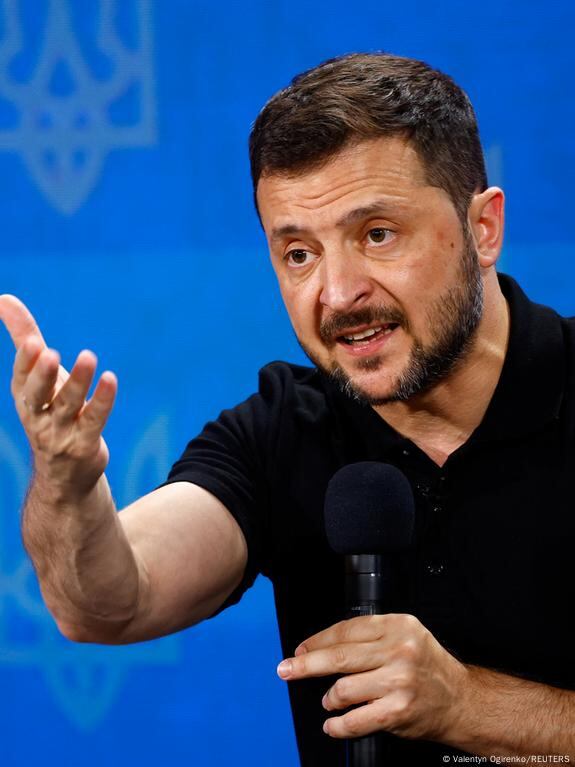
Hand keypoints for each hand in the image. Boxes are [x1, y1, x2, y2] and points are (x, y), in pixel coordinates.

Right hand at [0, 294, 116, 497]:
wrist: (64, 474)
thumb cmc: (51, 413)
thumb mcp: (38, 377)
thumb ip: (23, 337)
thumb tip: (3, 299)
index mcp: (25, 399)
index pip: (21, 380)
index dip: (25, 362)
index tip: (33, 341)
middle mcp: (38, 417)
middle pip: (36, 396)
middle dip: (42, 375)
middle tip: (49, 352)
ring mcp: (61, 434)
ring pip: (68, 406)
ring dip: (78, 381)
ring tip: (88, 356)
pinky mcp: (84, 445)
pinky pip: (94, 421)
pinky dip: (102, 400)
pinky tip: (110, 379)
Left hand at [277, 613, 467, 741]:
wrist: (460, 700)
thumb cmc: (428, 668)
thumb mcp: (405, 636)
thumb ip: (370, 638)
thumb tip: (322, 646)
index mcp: (397, 626)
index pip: (347, 630)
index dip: (318, 641)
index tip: (301, 649)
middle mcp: (399, 650)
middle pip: (339, 656)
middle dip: (306, 664)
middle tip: (287, 669)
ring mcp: (399, 681)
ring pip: (344, 688)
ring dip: (330, 698)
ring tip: (330, 700)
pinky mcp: (398, 710)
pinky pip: (356, 719)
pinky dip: (339, 725)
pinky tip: (333, 725)